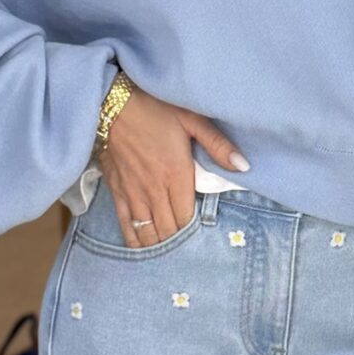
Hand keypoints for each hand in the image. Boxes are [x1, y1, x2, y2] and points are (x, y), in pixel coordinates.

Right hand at [97, 82, 247, 248]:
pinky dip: (134, 239)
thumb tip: (243, 166)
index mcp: (176, 175)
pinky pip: (125, 224)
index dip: (194, 231)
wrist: (110, 102)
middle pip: (168, 230)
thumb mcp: (192, 119)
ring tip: (168, 252)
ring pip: (146, 232)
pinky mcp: (116, 190)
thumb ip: (218, 145)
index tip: (202, 234)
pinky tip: (141, 247)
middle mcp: (153, 190)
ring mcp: (133, 193)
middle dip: (178, 242)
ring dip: (158, 244)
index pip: (187, 218)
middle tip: (188, 248)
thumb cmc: (154, 107)